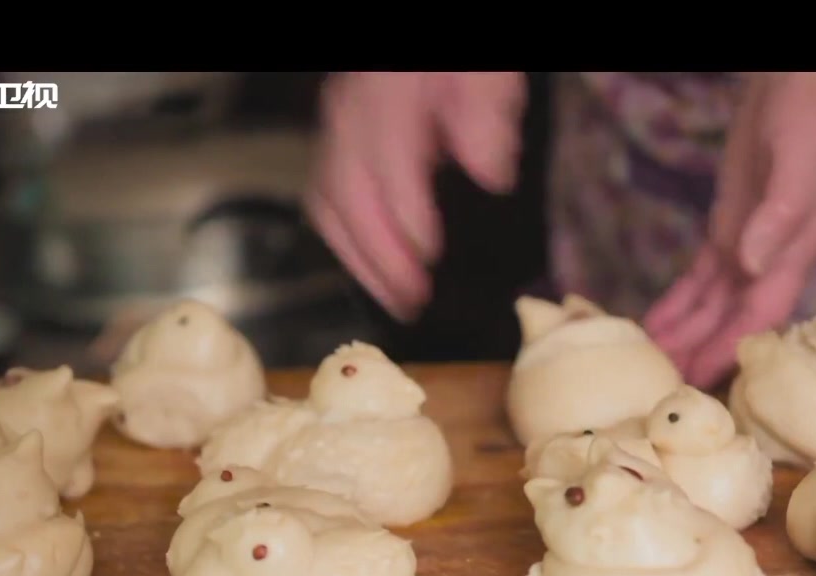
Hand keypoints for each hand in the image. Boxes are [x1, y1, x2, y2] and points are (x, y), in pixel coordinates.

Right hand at [304, 72, 526, 320]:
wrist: (419, 32)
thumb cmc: (462, 57)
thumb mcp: (488, 71)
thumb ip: (488, 115)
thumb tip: (491, 175)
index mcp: (387, 94)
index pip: (389, 166)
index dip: (406, 220)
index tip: (431, 261)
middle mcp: (349, 113)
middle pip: (345, 196)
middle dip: (377, 259)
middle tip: (411, 303)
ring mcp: (335, 127)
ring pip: (326, 204)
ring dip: (357, 260)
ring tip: (393, 300)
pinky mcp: (334, 142)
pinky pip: (324, 199)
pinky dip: (345, 242)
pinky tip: (375, 269)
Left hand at [644, 72, 815, 387]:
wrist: (808, 81)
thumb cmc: (814, 118)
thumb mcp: (801, 160)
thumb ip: (780, 213)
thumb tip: (751, 265)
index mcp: (795, 249)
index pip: (762, 312)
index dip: (733, 347)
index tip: (703, 379)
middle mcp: (771, 257)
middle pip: (732, 319)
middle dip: (701, 352)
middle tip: (662, 387)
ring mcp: (747, 243)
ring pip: (712, 304)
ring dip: (684, 335)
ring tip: (652, 366)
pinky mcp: (726, 226)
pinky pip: (700, 277)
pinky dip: (678, 303)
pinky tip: (656, 325)